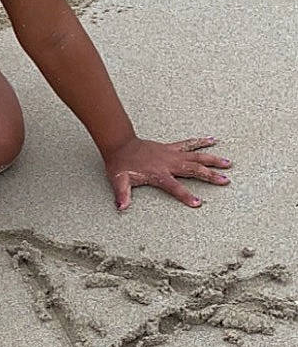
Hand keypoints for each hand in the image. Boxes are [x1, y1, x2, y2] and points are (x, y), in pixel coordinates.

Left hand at [104, 135, 231, 211]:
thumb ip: (122, 194)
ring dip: (212, 159)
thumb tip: (121, 207)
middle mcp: (169, 163)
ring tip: (228, 163)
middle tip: (225, 180)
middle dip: (210, 176)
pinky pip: (189, 143)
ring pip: (196, 156)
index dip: (185, 195)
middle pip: (193, 170)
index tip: (198, 203)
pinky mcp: (171, 147)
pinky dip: (201, 142)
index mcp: (158, 173)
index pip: (174, 187)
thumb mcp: (119, 181)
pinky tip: (213, 140)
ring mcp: (172, 154)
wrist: (120, 144)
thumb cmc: (121, 164)